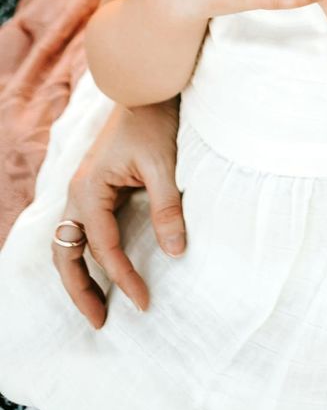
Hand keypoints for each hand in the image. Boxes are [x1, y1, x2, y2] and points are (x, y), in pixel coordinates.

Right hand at [52, 100, 183, 328]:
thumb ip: (167, 208)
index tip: (144, 302)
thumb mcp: (163, 165)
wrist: (148, 87)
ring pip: (68, 244)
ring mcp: (83, 191)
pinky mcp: (96, 188)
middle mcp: (78, 193)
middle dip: (81, 290)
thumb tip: (176, 252)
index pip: (103, 248)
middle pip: (67, 254)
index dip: (123, 277)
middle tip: (100, 322)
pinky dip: (86, 254)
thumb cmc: (155, 122)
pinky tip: (101, 269)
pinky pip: (83, 230)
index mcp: (89, 189)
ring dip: (78, 276)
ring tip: (97, 305)